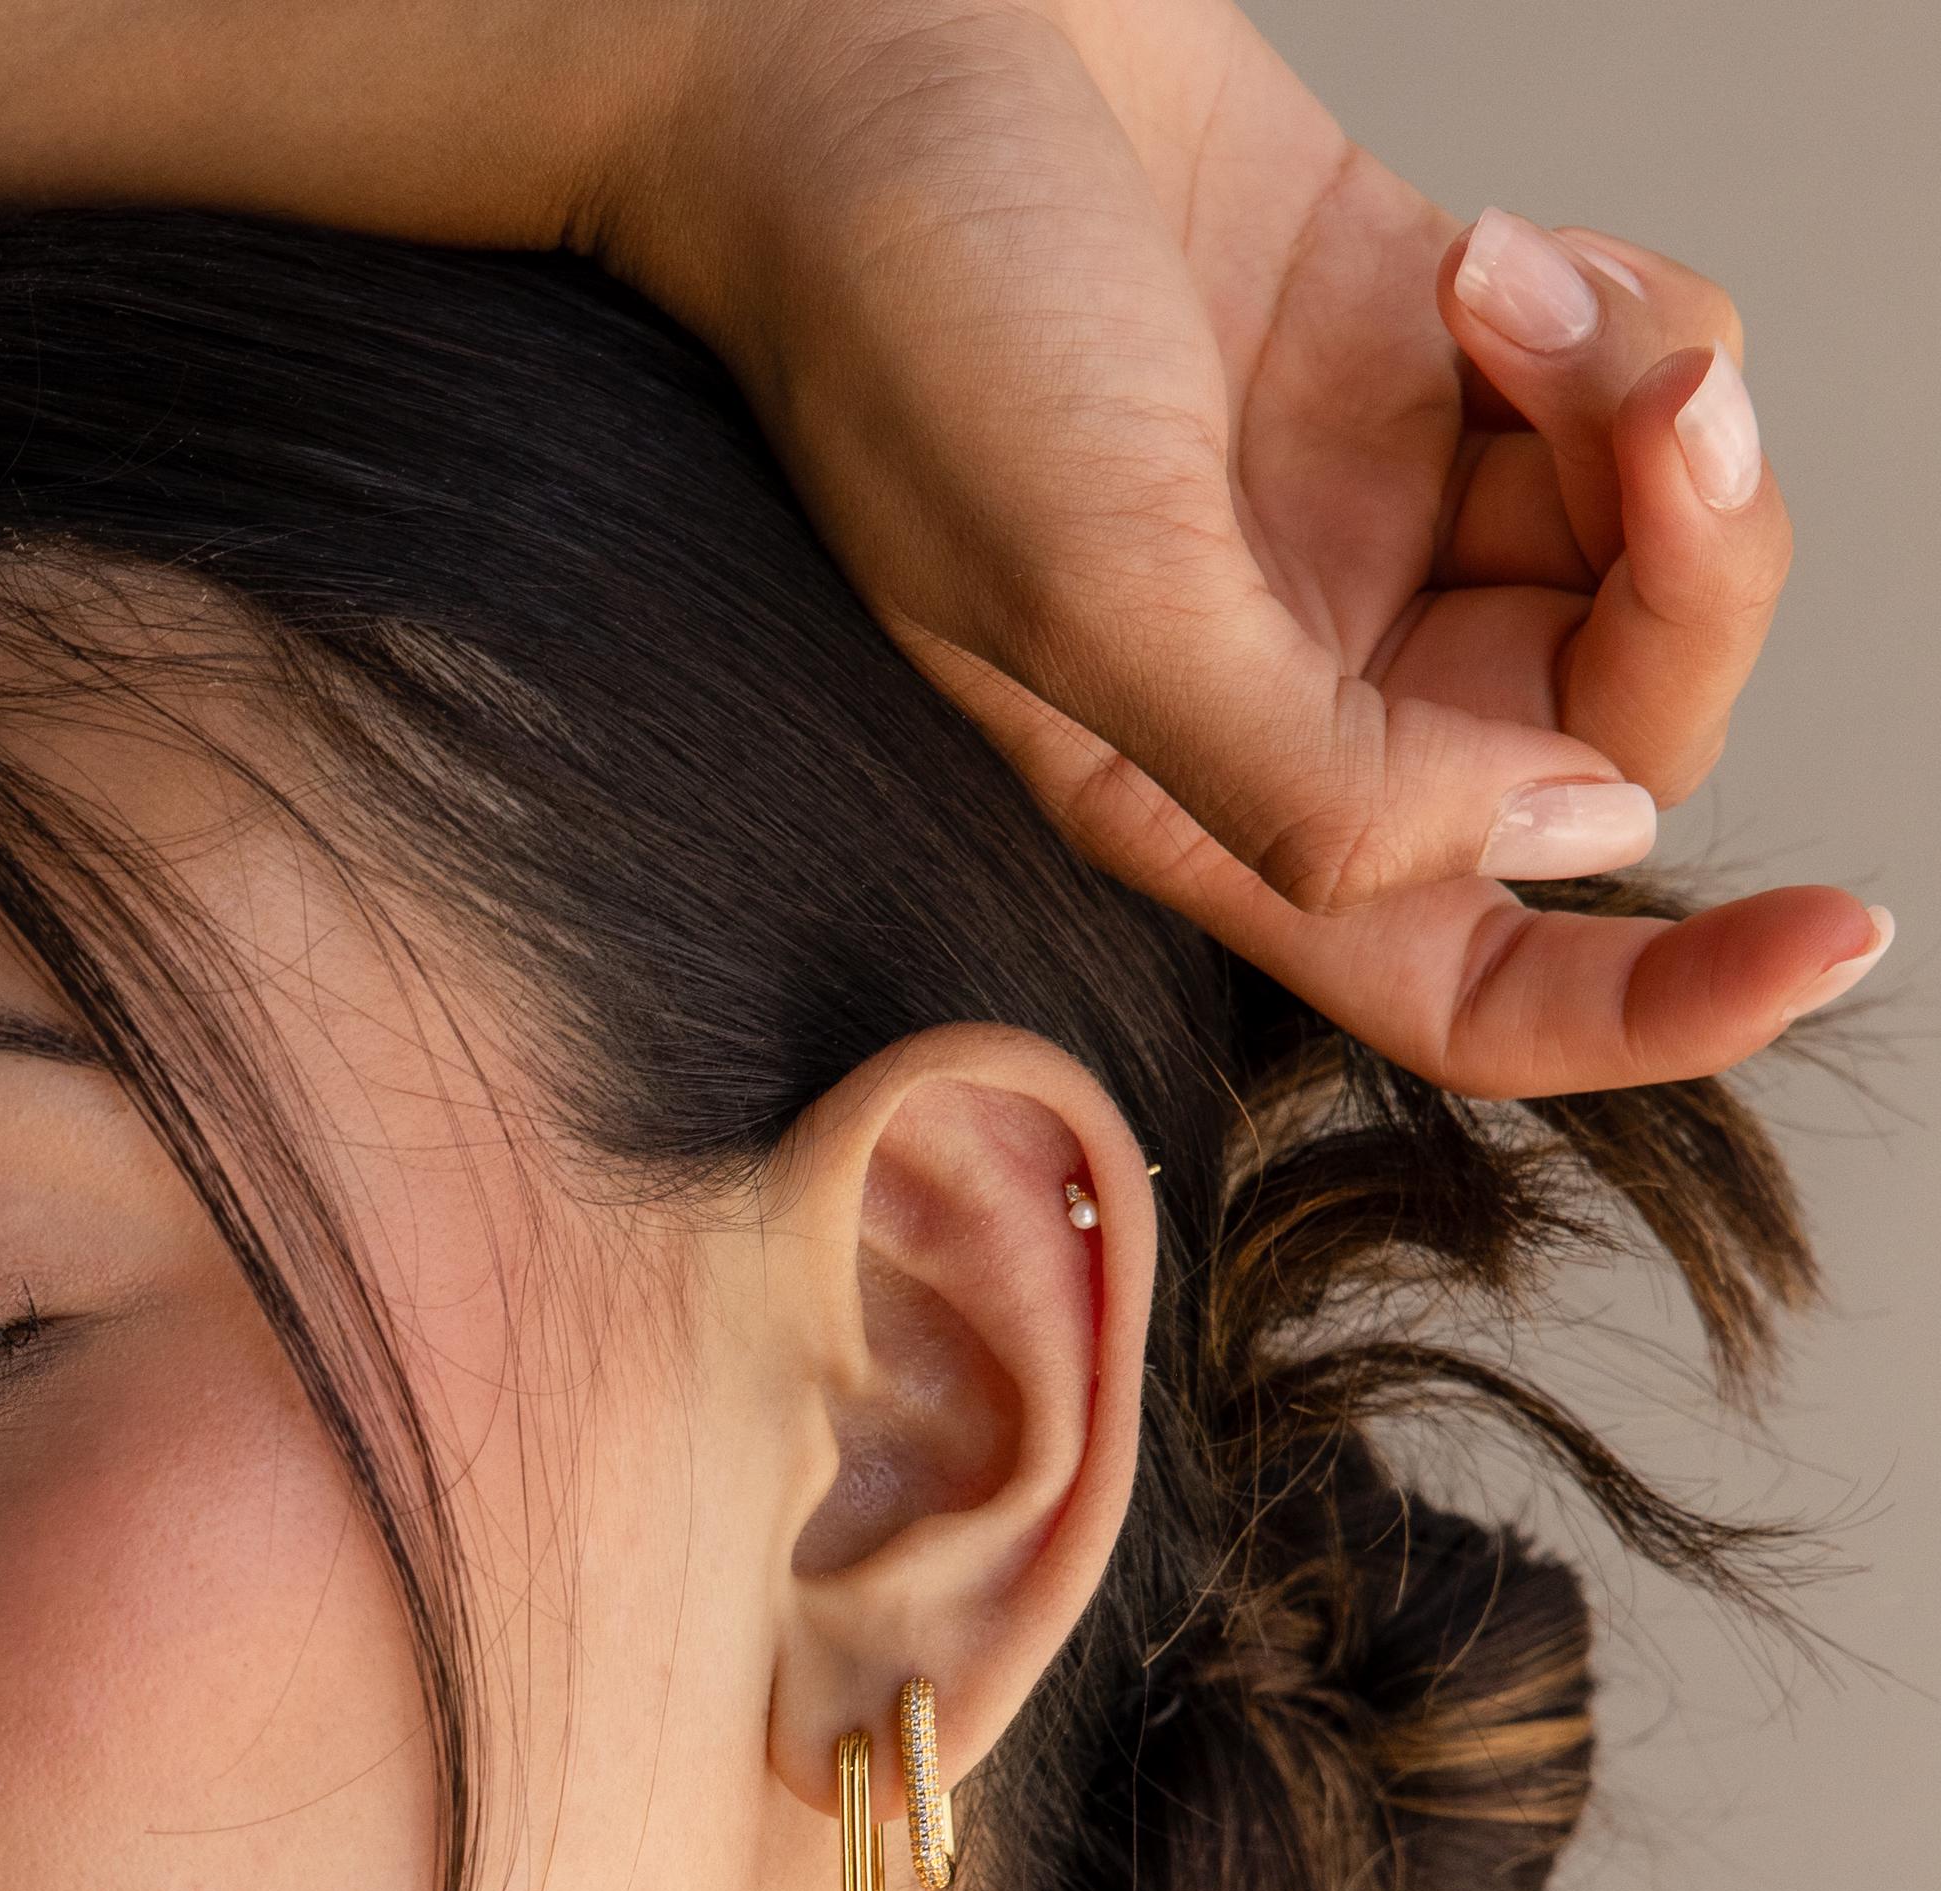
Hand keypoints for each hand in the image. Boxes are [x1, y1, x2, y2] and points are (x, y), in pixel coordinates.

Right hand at [0, 0, 1888, 1094]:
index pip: (1456, 978)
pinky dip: (1616, 318)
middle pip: (1602, 737)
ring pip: (1641, 552)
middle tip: (1648, 425)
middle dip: (1684, 585)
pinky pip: (1627, 388)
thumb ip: (1311, 768)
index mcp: (1200, 796)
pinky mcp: (1416, 349)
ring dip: (1657, 418)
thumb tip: (1562, 839)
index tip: (1827, 939)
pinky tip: (1477, 257)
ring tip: (1508, 294)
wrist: (852, 43)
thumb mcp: (1088, 589)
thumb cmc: (900, 318)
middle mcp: (1295, 679)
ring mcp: (1361, 515)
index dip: (1651, 1004)